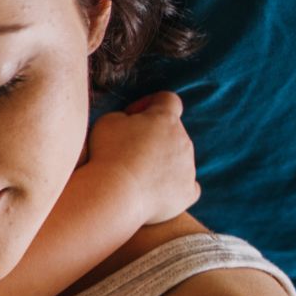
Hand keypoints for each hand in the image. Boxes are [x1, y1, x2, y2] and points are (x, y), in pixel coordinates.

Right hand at [87, 91, 198, 224]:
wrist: (115, 194)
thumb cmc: (107, 154)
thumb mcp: (107, 121)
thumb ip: (125, 116)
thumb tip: (132, 123)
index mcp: (166, 119)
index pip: (168, 100)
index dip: (151, 104)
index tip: (134, 115)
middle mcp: (183, 141)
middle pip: (173, 132)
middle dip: (154, 137)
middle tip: (127, 149)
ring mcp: (189, 168)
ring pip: (179, 159)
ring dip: (161, 162)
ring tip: (134, 175)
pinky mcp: (188, 192)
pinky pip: (187, 186)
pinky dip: (173, 186)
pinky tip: (155, 190)